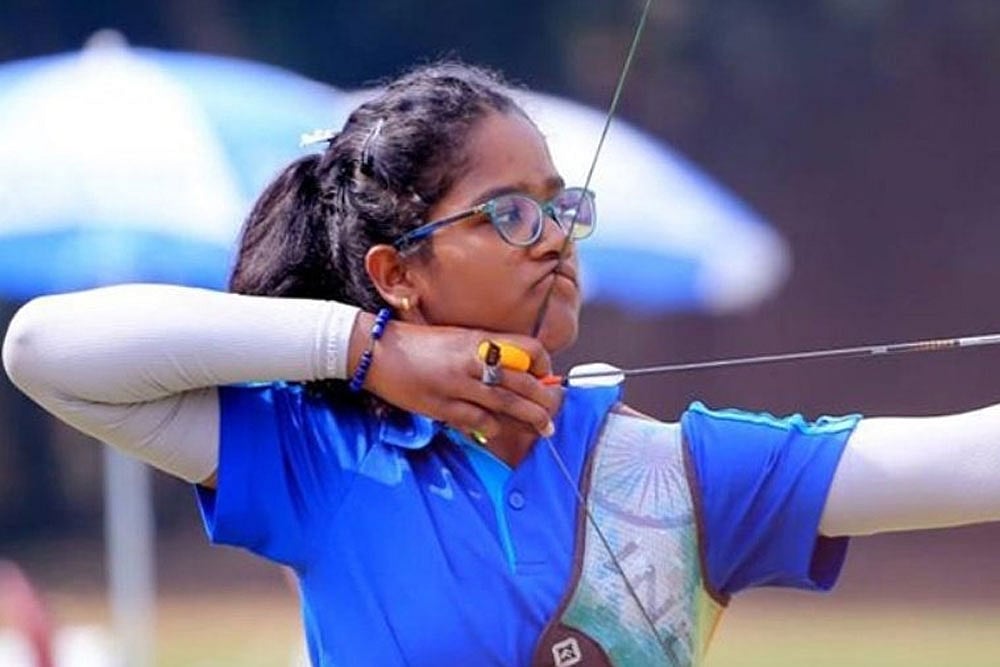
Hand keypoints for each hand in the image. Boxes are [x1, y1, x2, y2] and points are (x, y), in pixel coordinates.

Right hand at [358, 317, 558, 438]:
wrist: (378, 351)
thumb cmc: (418, 344)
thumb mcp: (458, 338)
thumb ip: (485, 351)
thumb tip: (516, 370)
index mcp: (479, 340)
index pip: (528, 350)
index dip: (544, 365)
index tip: (546, 378)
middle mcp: (472, 360)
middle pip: (523, 382)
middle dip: (545, 401)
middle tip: (553, 412)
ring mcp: (457, 385)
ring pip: (506, 404)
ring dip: (530, 419)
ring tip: (544, 428)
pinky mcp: (442, 406)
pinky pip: (477, 420)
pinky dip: (492, 427)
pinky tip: (498, 430)